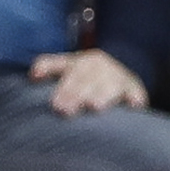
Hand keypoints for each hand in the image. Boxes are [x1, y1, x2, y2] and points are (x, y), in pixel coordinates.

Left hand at [29, 50, 148, 115]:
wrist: (124, 62)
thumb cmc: (89, 72)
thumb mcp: (69, 65)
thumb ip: (49, 67)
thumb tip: (32, 76)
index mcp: (80, 62)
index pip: (65, 68)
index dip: (54, 77)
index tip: (44, 90)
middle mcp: (99, 67)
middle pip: (85, 79)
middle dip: (74, 93)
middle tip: (62, 109)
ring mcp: (118, 78)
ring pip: (109, 85)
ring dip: (102, 94)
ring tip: (93, 106)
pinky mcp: (136, 91)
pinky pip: (136, 95)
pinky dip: (135, 100)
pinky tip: (133, 106)